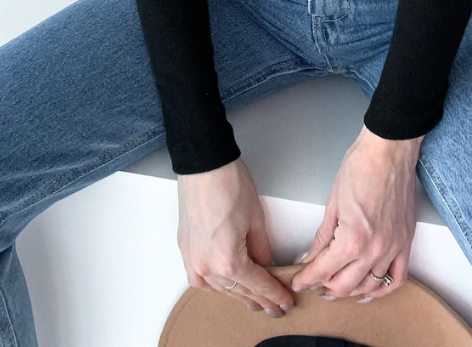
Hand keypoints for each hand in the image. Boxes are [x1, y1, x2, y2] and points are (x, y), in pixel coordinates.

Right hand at [177, 157, 292, 317]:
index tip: (285, 301)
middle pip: (239, 290)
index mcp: (228, 262)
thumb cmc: (229, 184)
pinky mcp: (186, 250)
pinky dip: (215, 284)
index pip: (257, 286)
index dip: (274, 295)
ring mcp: (193, 260)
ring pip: (220, 288)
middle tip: (275, 306)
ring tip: (255, 299)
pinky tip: (226, 285)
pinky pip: (201, 279)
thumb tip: (268, 265)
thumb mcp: (256, 219)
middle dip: (259, 299)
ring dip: (238, 293)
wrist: (204, 165)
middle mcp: (207, 267)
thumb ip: (263, 249)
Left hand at [291, 125, 422, 301]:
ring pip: (369, 287)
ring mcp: (393, 248)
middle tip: (315, 283)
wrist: (389, 149)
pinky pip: (397, 278)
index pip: (323, 271)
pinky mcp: (406, 241)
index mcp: (352, 239)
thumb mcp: (333, 202)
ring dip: (351, 291)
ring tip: (337, 287)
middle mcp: (374, 250)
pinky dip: (382, 289)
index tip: (300, 281)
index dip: (307, 279)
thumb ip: (322, 236)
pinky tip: (369, 290)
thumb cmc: (361, 166)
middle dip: (325, 287)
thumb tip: (310, 256)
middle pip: (345, 286)